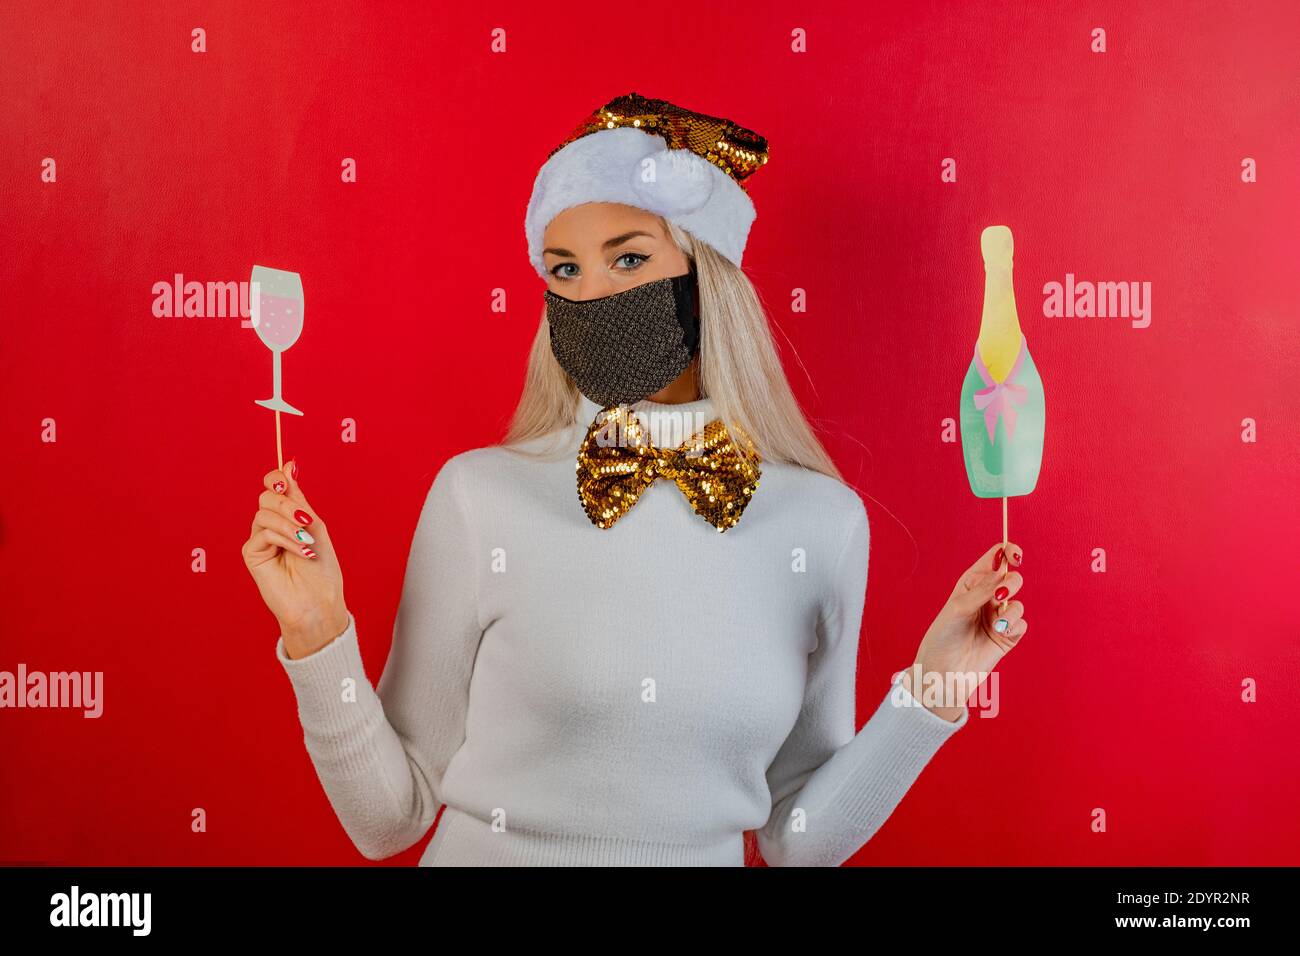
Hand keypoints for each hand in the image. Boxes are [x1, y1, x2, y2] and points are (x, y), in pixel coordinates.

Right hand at [240, 458, 349, 658]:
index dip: (277, 478)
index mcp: (289, 516)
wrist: (318, 602)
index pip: (274, 486)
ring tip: (307, 544)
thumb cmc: (322, 569)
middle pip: (267, 497)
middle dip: (287, 504)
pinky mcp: (252, 554)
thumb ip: (298, 498)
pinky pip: (263, 533)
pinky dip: (284, 539)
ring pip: (264, 514)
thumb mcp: (315, 526)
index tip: (287, 480)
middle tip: (306, 521)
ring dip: (290, 526)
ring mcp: (260, 539)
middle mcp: (272, 525)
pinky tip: (300, 553)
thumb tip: (289, 464)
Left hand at [902, 541, 1026, 720]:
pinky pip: (1022, 623)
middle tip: (1001, 596)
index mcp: (972, 582)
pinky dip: (1014, 626)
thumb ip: (982, 590)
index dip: (1009, 552)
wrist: (943, 672)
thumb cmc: (942, 637)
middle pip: (1012, 578)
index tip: (1016, 557)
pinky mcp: (1007, 636)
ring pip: (1019, 603)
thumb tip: (1003, 573)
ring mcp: (998, 616)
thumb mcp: (958, 608)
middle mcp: (987, 597)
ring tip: (996, 624)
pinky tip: (1000, 633)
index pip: (996, 558)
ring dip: (1011, 611)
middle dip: (1011, 584)